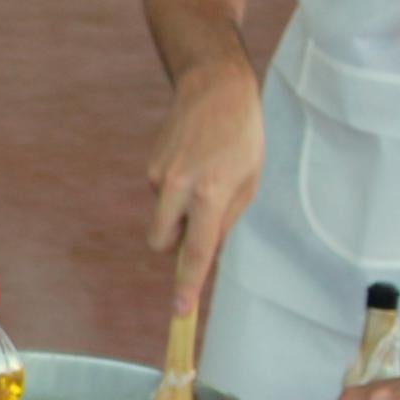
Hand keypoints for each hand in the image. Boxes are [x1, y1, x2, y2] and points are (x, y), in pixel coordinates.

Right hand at [143, 60, 262, 315]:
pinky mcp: (150, 165)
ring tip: (205, 178)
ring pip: (163, 217)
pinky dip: (175, 192)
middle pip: (162, 242)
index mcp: (210, 195)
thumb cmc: (243, 136)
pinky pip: (161, 196)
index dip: (188, 285)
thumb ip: (225, 219)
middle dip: (175, 245)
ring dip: (179, 213)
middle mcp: (178, 188)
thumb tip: (206, 247)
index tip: (179, 311)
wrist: (214, 89)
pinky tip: (193, 164)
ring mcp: (159, 176)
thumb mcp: (249, 181)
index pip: (196, 252)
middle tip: (199, 226)